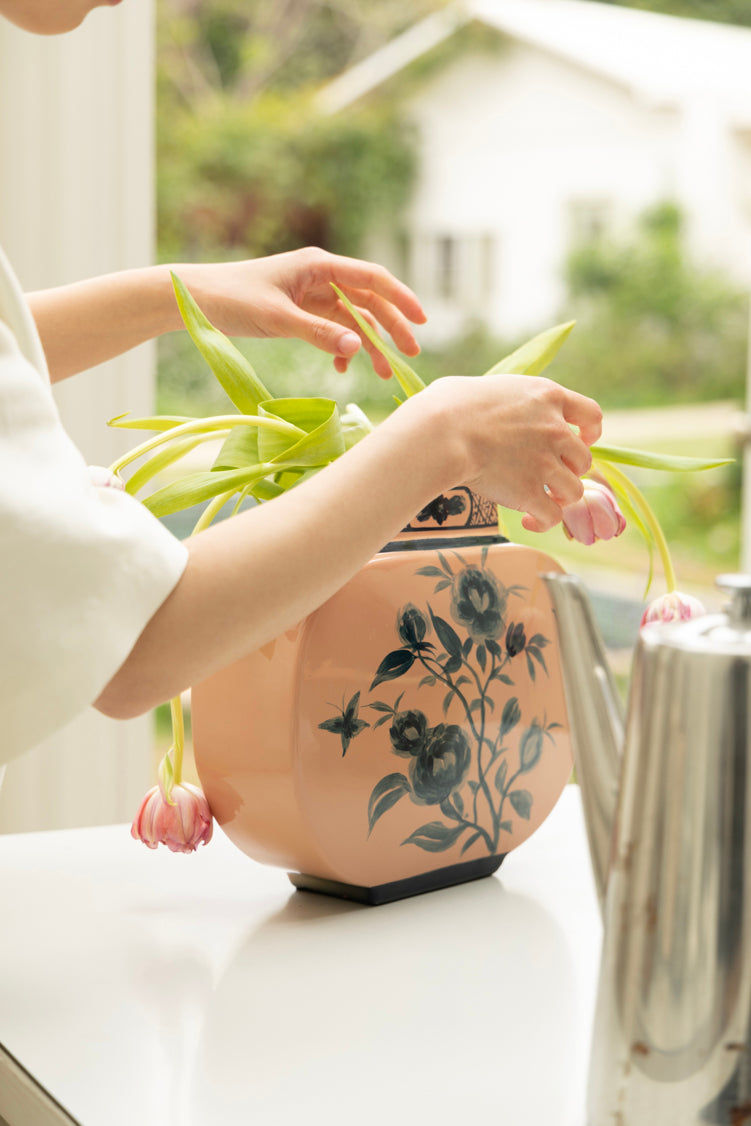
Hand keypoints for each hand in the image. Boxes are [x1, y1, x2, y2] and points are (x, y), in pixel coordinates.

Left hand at [174, 247, 426, 378]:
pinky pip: (333, 329)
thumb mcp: (277, 319)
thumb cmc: (231, 299)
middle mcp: (320, 276)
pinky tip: (343, 369)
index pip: (371, 277)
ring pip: (353, 318)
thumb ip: (319, 333)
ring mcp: (311, 294)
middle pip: (368, 300)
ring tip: (382, 374)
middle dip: (390, 328)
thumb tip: (359, 349)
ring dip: (369, 344)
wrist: (194, 298)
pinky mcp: (301, 311)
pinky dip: (342, 348)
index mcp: (318, 265)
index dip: (400, 298)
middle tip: (409, 356)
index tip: (421, 322)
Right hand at [414, 374, 602, 532]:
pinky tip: (528, 521)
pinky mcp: (530, 492)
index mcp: (547, 397)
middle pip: (583, 458)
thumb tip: (490, 406)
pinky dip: (543, 522)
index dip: (591, 432)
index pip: (591, 413)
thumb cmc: (450, 406)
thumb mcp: (490, 387)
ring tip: (540, 501)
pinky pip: (552, 516)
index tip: (583, 440)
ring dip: (559, 498)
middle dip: (569, 470)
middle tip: (549, 476)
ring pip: (573, 490)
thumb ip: (508, 400)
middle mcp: (555, 429)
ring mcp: (546, 462)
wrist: (441, 432)